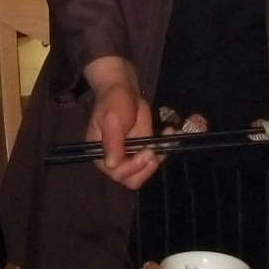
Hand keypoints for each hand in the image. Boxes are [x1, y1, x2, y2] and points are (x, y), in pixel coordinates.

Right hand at [83, 56, 161, 189]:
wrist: (124, 89)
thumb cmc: (113, 102)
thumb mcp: (111, 121)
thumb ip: (112, 143)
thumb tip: (111, 165)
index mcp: (101, 155)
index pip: (116, 173)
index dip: (133, 168)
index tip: (146, 152)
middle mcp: (114, 159)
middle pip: (130, 179)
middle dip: (145, 169)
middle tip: (153, 152)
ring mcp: (130, 156)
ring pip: (144, 172)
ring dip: (156, 161)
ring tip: (163, 141)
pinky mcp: (142, 149)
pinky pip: (153, 160)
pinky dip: (163, 151)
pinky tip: (168, 134)